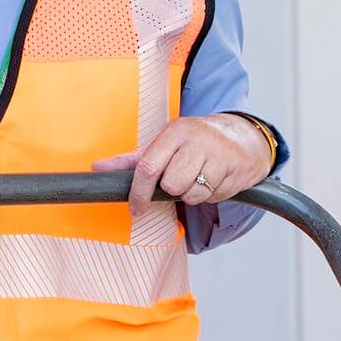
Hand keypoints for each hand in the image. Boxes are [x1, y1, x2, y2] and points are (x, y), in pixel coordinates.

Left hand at [92, 114, 272, 217]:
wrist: (244, 137)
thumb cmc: (194, 143)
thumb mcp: (164, 145)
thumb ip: (131, 160)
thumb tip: (97, 169)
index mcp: (175, 131)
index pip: (148, 167)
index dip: (139, 193)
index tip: (136, 208)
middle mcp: (197, 140)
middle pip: (171, 185)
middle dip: (173, 190)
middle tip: (181, 179)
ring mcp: (219, 154)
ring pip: (193, 194)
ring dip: (193, 194)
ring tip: (200, 178)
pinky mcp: (237, 169)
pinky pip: (214, 197)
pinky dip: (211, 195)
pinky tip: (216, 179)